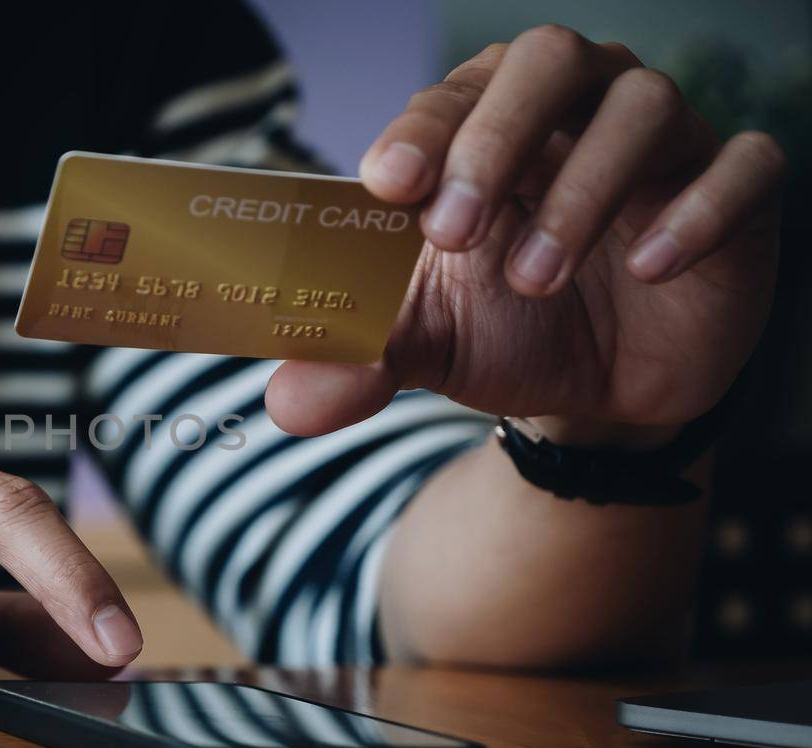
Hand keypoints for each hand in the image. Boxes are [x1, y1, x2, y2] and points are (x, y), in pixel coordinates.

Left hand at [266, 26, 785, 441]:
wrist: (597, 395)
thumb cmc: (501, 333)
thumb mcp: (422, 349)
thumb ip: (357, 360)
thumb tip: (287, 401)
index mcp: (487, 131)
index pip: (453, 94)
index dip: (423, 129)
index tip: (387, 185)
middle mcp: (575, 116)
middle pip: (547, 61)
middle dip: (494, 138)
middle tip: (453, 229)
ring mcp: (663, 147)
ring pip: (642, 104)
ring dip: (583, 190)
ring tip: (535, 280)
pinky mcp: (737, 195)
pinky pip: (744, 164)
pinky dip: (699, 209)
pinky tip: (650, 268)